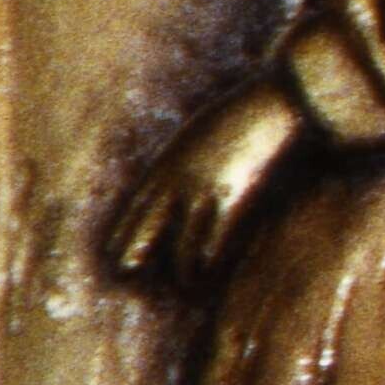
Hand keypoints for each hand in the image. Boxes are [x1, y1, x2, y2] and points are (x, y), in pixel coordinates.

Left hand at [105, 88, 306, 283]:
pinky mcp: (233, 194)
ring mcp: (205, 188)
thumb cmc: (241, 111)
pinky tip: (209, 267)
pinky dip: (212, 251)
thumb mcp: (202, 132)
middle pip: (150, 219)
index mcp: (169, 160)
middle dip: (137, 246)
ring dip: (182, 262)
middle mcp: (179, 177)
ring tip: (183, 282)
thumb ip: (190, 157)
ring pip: (184, 235)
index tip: (114, 247)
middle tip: (123, 269)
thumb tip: (186, 176)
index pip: (139, 201)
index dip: (125, 227)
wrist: (270, 101)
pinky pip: (218, 231)